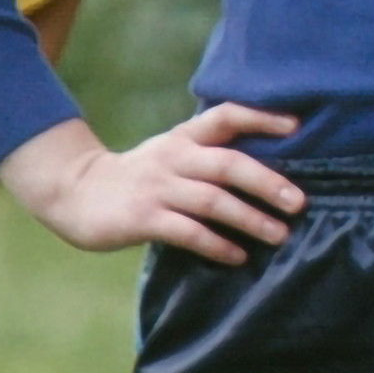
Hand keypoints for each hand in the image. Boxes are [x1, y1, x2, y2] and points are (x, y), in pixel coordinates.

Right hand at [0, 104, 306, 263]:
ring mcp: (157, 188)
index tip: (296, 126)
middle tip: (299, 202)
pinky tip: (237, 256)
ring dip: (250, 219)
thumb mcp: (170, 153)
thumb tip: (268, 171)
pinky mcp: (142, 218)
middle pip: (228, 164)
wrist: (74, 192)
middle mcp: (173, 158)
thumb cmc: (137, 176)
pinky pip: (188, 232)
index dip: (261, 118)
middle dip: (268, 183)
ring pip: (213, 201)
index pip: (226, 116)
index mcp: (183, 138)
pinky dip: (217, 245)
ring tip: (278, 235)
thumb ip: (207, 155)